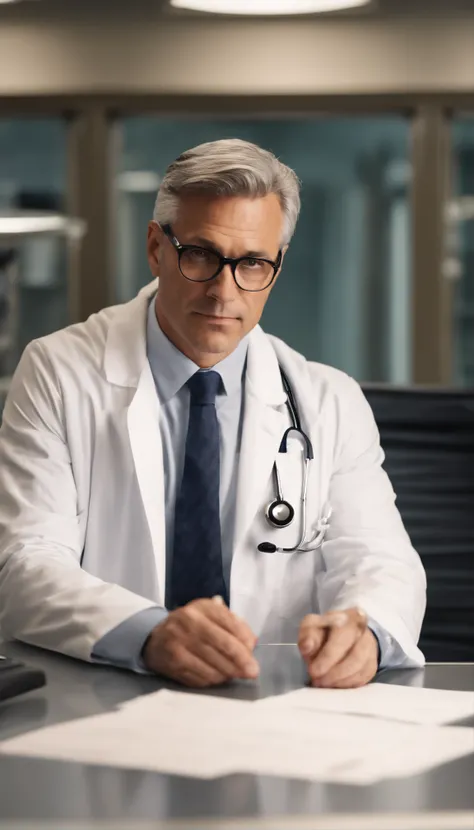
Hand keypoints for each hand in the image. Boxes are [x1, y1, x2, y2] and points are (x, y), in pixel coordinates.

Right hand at [142, 597, 258, 687]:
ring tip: (235, 674)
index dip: (245, 640)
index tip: (253, 651)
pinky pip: (202, 678)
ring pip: (214, 665)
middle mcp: (189, 623)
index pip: (229, 623)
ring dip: (229, 673)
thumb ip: (232, 623)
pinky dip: (214, 680)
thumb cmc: (190, 625)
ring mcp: (179, 645)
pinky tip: (218, 676)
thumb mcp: (209, 615)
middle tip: (252, 672)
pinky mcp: (174, 665)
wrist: (156, 638)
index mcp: (201, 608)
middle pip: (223, 645)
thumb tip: (252, 642)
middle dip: (242, 661)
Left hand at [298, 608, 378, 688]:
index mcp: (349, 618)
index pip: (342, 637)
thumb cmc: (324, 631)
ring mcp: (371, 648)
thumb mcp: (312, 627)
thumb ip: (308, 635)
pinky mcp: (372, 664)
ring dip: (340, 680)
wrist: (343, 635)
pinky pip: (363, 678)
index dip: (328, 656)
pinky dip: (347, 684)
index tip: (314, 670)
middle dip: (334, 672)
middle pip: (355, 656)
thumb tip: (307, 646)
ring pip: (360, 669)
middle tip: (317, 681)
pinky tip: (334, 684)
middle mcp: (364, 632)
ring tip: (323, 683)